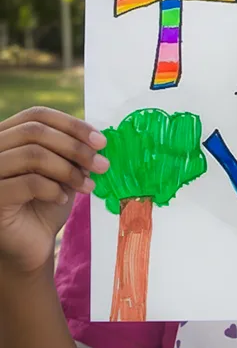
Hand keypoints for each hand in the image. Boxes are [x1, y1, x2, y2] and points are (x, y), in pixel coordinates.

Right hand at [0, 107, 108, 275]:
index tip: (101, 142)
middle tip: (102, 164)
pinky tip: (63, 198)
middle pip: (35, 131)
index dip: (72, 124)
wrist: (30, 245)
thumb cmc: (47, 202)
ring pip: (32, 155)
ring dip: (69, 169)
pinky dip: (54, 189)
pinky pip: (28, 183)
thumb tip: (97, 138)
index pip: (37, 115)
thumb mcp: (64, 169)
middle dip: (76, 147)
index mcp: (7, 136)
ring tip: (88, 185)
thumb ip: (74, 149)